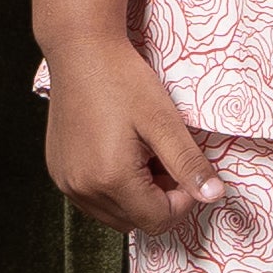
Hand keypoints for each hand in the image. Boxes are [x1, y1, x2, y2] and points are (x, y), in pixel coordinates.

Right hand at [29, 0, 223, 234]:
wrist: (80, 51)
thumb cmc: (123, 80)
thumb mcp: (164, 121)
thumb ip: (188, 164)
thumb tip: (214, 196)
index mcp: (110, 179)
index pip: (158, 220)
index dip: (181, 200)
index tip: (183, 167)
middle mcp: (82, 189)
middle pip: (137, 221)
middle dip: (159, 199)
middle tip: (163, 157)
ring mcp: (66, 183)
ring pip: (116, 215)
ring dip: (137, 196)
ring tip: (141, 154)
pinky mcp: (58, 173)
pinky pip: (94, 201)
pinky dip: (114, 189)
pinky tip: (119, 154)